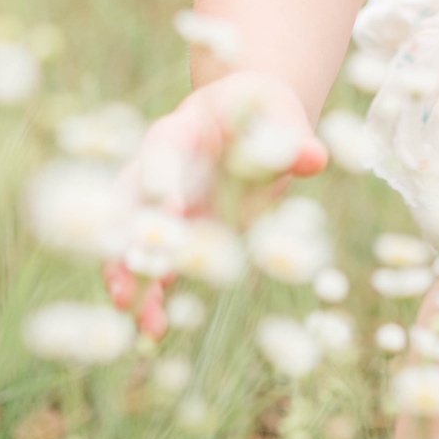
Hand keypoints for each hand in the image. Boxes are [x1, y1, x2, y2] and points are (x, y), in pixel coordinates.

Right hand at [103, 72, 327, 335]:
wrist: (250, 121)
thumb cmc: (260, 110)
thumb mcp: (277, 115)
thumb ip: (292, 138)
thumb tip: (315, 158)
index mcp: (178, 131)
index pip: (161, 152)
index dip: (162, 178)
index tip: (173, 210)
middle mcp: (158, 171)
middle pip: (129, 201)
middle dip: (127, 234)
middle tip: (123, 268)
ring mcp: (163, 207)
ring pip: (133, 241)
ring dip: (128, 272)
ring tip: (127, 308)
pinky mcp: (178, 236)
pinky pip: (157, 266)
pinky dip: (153, 296)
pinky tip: (154, 328)